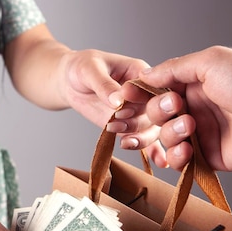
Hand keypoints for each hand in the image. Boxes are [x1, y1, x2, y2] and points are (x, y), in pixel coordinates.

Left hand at [59, 49, 166, 164]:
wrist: (70, 82)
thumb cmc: (81, 68)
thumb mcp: (89, 70)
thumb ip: (104, 85)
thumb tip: (118, 100)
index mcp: (140, 72)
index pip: (152, 89)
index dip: (142, 102)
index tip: (121, 109)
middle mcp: (145, 93)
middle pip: (156, 113)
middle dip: (138, 123)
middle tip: (115, 123)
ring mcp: (139, 111)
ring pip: (152, 129)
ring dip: (139, 138)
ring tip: (122, 140)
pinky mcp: (130, 126)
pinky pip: (145, 139)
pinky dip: (153, 152)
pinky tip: (161, 163)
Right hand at [118, 46, 231, 170]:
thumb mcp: (209, 62)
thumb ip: (173, 68)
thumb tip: (144, 75)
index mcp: (192, 85)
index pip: (155, 92)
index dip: (138, 96)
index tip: (123, 99)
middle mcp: (193, 109)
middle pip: (155, 116)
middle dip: (158, 112)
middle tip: (178, 107)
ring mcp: (200, 134)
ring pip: (164, 139)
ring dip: (171, 134)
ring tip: (191, 127)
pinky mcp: (207, 158)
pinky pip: (179, 162)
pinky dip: (176, 157)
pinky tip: (188, 149)